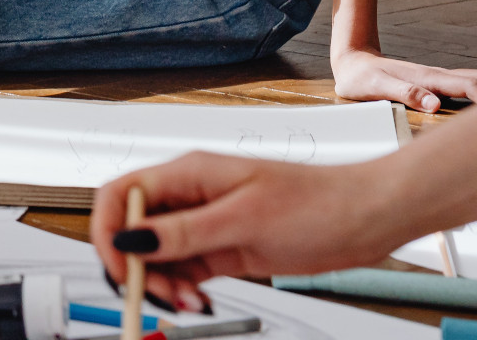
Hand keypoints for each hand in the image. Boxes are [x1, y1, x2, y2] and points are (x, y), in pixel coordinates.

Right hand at [89, 152, 398, 312]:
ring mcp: (207, 222)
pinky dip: (185, 288)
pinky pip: (186, 269)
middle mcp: (190, 195)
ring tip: (190, 303)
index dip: (109, 231)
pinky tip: (200, 300)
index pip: (121, 195)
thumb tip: (131, 238)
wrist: (367, 218)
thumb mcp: (243, 220)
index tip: (119, 268)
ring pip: (158, 254)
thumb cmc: (318, 203)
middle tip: (159, 295)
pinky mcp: (224, 247)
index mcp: (187, 173)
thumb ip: (183, 232)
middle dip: (137, 265)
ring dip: (164, 282)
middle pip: (134, 228)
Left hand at [332, 46, 476, 112]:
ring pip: (474, 81)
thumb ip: (405, 93)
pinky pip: (465, 86)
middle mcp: (437, 76)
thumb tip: (435, 105)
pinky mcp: (433, 85)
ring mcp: (437, 80)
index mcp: (428, 78)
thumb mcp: (377, 86)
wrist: (351, 62)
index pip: (470, 85)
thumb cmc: (361, 77)